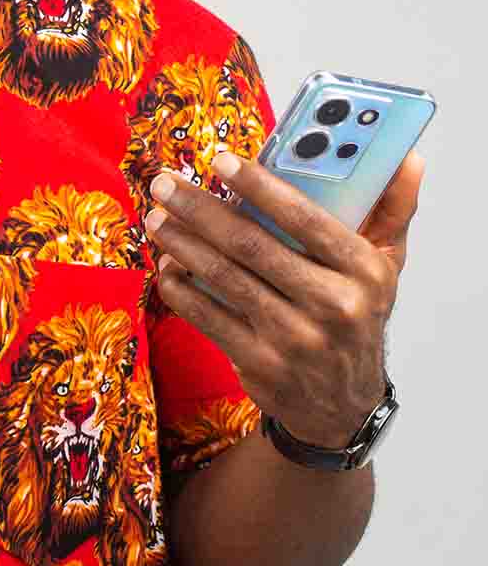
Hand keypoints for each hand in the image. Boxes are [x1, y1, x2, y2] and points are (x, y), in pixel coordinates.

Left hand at [144, 147, 423, 449]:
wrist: (343, 407)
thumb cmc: (357, 318)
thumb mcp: (386, 268)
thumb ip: (392, 210)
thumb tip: (409, 158)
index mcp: (364, 272)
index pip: (306, 219)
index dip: (259, 186)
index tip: (220, 159)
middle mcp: (333, 305)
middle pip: (251, 245)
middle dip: (200, 208)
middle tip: (164, 183)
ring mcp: (294, 339)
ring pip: (224, 277)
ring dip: (182, 243)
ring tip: (157, 217)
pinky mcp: (260, 364)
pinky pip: (208, 316)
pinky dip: (181, 287)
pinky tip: (166, 263)